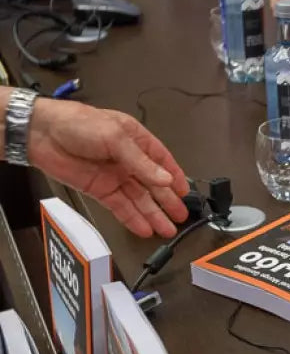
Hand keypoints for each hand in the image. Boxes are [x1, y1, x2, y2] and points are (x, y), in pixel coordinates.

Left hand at [27, 99, 188, 238]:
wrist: (41, 133)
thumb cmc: (78, 124)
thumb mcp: (116, 137)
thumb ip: (141, 162)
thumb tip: (165, 180)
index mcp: (136, 139)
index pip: (162, 160)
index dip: (174, 177)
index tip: (184, 193)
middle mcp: (128, 159)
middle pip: (153, 184)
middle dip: (167, 201)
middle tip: (180, 216)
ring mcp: (114, 176)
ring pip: (138, 199)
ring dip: (153, 214)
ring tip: (167, 229)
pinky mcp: (99, 189)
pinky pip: (120, 206)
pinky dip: (132, 218)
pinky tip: (144, 228)